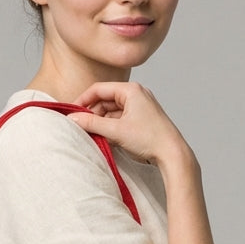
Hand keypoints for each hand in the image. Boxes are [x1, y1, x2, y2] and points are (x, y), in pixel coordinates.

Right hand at [67, 82, 188, 167]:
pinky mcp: (142, 119)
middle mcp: (136, 94)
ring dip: (101, 122)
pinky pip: (120, 118)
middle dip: (92, 113)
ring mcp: (140, 106)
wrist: (172, 154)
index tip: (72, 112)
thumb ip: (91, 124)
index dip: (83, 100)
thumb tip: (72, 119)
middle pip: (105, 100)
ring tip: (93, 134)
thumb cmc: (149, 139)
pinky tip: (105, 138)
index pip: (99, 89)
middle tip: (81, 126)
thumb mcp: (115, 131)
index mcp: (131, 90)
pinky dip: (110, 126)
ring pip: (112, 111)